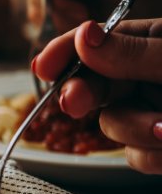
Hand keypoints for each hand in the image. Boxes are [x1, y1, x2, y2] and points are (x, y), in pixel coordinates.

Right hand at [34, 19, 161, 173]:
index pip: (93, 42)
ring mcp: (148, 113)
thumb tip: (83, 36)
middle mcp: (143, 77)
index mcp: (148, 42)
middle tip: (72, 103)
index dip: (63, 54)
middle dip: (80, 94)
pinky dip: (153, 157)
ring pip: (111, 126)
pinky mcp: (156, 148)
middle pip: (90, 85)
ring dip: (137, 130)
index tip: (42, 67)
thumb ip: (131, 53)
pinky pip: (133, 157)